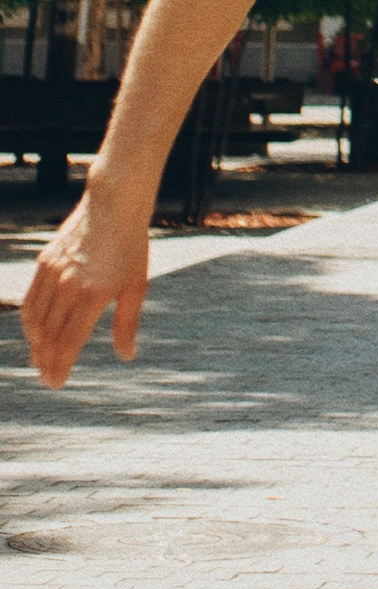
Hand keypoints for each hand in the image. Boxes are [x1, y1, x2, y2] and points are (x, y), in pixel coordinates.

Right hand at [18, 187, 151, 387]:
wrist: (114, 205)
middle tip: (47, 378)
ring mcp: (53, 273)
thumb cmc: (131, 247)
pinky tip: (35, 332)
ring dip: (35, 344)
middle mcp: (68, 286)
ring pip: (35, 319)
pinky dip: (29, 320)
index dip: (60, 366)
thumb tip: (127, 355)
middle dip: (46, 361)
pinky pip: (30, 299)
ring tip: (40, 359)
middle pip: (49, 335)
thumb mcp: (136, 286)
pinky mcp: (44, 262)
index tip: (56, 383)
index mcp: (92, 296)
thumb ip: (127, 323)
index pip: (69, 342)